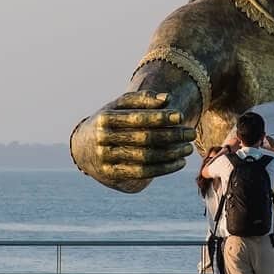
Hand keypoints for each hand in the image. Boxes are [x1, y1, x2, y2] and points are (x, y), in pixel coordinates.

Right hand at [71, 90, 196, 192]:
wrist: (81, 147)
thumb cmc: (109, 121)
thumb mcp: (120, 106)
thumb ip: (143, 99)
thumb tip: (167, 99)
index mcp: (105, 118)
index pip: (137, 118)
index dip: (160, 118)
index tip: (180, 117)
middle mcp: (103, 139)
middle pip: (144, 139)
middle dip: (171, 136)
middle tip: (191, 133)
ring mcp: (105, 159)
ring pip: (145, 158)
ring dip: (171, 154)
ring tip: (188, 148)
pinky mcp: (111, 175)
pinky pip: (142, 173)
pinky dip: (163, 168)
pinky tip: (179, 162)